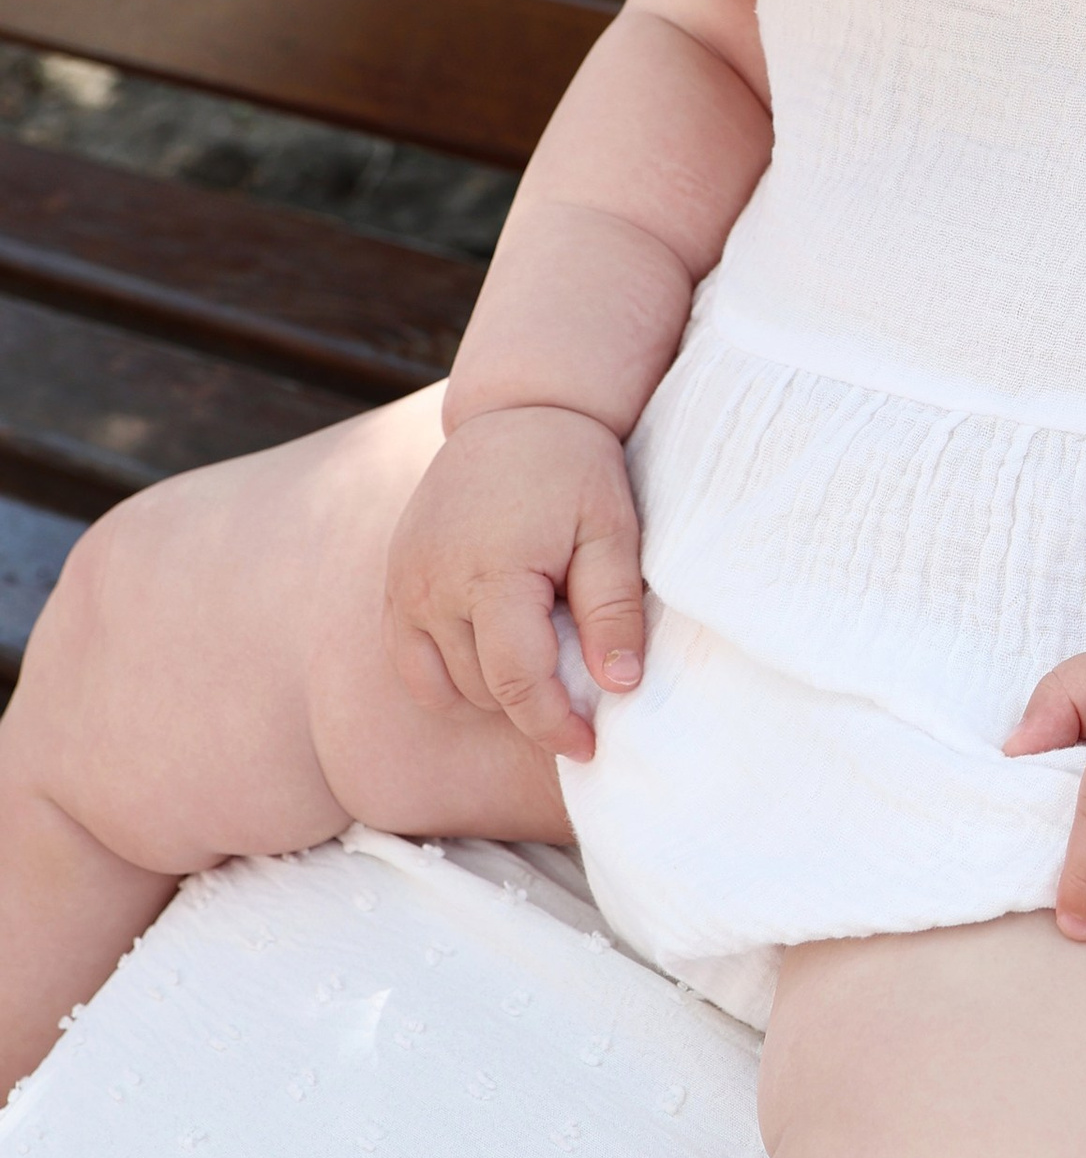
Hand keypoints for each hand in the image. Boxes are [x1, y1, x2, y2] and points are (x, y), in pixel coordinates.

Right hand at [383, 404, 646, 764]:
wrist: (517, 411)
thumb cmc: (574, 470)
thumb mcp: (613, 529)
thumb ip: (614, 609)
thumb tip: (619, 687)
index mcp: (493, 572)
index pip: (517, 683)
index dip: (555, 725)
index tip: (590, 747)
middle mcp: (434, 584)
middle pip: (482, 689)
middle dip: (532, 699)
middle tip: (576, 667)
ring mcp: (404, 584)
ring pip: (444, 686)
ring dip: (492, 689)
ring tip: (538, 645)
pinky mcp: (393, 582)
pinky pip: (410, 663)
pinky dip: (449, 675)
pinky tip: (493, 650)